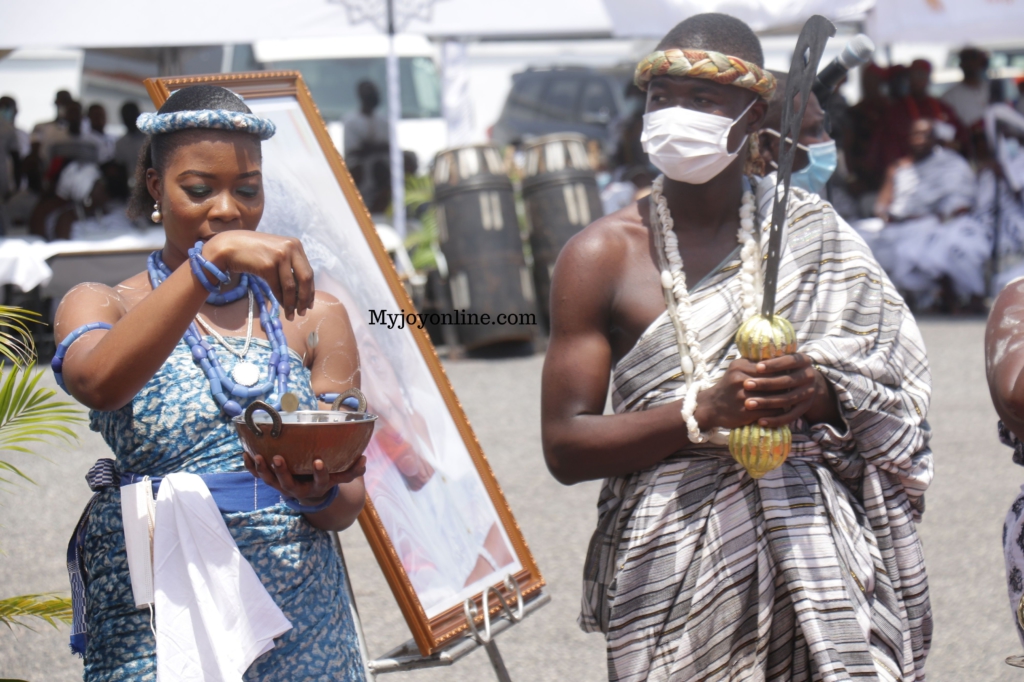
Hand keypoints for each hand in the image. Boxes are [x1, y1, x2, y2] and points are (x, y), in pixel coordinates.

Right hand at [204, 231, 314, 319]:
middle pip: (306, 279)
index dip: (310, 290)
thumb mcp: (276, 254)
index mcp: (295, 245)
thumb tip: (301, 292)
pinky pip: (278, 288)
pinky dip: (281, 300)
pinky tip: (283, 307)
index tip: (309, 304)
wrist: (229, 245)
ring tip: (291, 315)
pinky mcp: (268, 265)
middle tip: (303, 312)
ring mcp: (280, 255)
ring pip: (291, 286)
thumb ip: (289, 266)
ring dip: (292, 304)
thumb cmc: (253, 252)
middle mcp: (291, 248)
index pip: (308, 272)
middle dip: (305, 298)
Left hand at [243, 452, 366, 506]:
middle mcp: (298, 489)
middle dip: (282, 471)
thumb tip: (364, 459)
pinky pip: (258, 476)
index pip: (320, 481)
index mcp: (317, 486)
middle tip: (278, 458)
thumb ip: (353, 470)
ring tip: (258, 456)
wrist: (308, 493)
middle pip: (288, 484)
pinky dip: (251, 467)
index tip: (319, 461)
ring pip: (270, 481)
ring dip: (263, 469)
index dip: (319, 473)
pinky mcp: (271, 482)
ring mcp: (282, 486)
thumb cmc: (325, 479)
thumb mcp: (340, 476)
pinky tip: (246, 454)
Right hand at [695, 353, 822, 429]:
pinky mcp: (745, 412)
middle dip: (786, 383)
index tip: (794, 371)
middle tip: (799, 385)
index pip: (768, 366)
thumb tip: (779, 356)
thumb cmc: (729, 386)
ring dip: (785, 398)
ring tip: (795, 397)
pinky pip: (769, 411)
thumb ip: (754, 363)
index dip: (782, 369)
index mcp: (740, 366)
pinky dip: (778, 411)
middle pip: (772, 381)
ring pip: (772, 396)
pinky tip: (785, 410)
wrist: (710, 406)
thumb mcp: (737, 369)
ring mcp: (742, 396)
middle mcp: (740, 380)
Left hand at [740, 353, 822, 427]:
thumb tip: (750, 353)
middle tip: (746, 385)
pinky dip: (776, 420)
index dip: (773, 364)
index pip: (789, 361)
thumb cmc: (782, 368)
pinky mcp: (805, 408)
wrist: (801, 383)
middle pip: (786, 381)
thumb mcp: (780, 360)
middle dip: (765, 384)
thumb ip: (770, 357)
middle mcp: (810, 376)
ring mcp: (809, 393)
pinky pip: (791, 416)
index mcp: (804, 360)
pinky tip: (760, 421)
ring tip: (748, 404)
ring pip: (787, 400)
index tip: (757, 367)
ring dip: (766, 403)